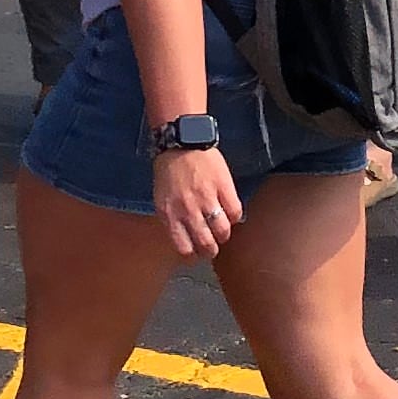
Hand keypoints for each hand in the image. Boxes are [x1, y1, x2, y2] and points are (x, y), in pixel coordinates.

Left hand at [152, 139, 243, 260]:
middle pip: (206, 244)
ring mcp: (208, 199)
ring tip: (222, 232)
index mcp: (170, 215)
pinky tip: (230, 213)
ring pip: (223, 231)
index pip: (184, 248)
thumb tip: (184, 237)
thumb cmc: (169, 171)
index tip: (196, 253)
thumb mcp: (162, 199)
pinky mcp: (224, 188)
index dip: (193, 255)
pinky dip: (235, 217)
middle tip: (213, 248)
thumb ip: (172, 219)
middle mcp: (189, 211)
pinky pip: (235, 212)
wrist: (182, 143)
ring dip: (224, 235)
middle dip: (211, 250)